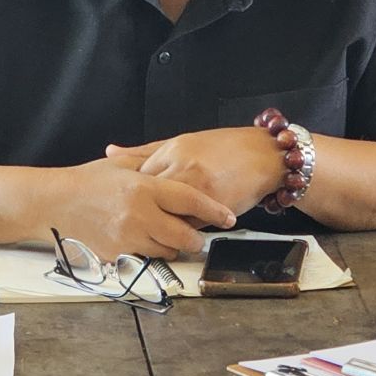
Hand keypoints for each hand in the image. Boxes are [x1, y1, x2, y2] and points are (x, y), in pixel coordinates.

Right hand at [51, 158, 236, 260]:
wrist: (54, 203)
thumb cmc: (87, 182)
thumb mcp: (121, 166)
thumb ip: (153, 165)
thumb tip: (181, 164)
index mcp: (143, 188)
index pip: (190, 201)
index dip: (213, 211)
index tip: (228, 217)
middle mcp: (139, 215)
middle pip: (185, 235)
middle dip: (196, 238)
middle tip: (199, 234)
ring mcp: (128, 238)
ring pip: (167, 251)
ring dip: (173, 246)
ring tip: (169, 235)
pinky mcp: (117, 254)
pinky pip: (145, 258)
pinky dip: (151, 251)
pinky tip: (145, 240)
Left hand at [107, 127, 286, 214]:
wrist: (265, 155)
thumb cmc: (223, 148)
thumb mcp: (180, 142)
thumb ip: (144, 151)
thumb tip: (110, 151)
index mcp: (171, 151)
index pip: (137, 178)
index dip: (128, 194)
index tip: (122, 203)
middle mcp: (183, 169)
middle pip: (148, 200)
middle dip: (139, 213)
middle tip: (132, 222)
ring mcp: (200, 190)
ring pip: (168, 217)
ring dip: (160, 226)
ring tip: (153, 231)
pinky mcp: (215, 209)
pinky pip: (191, 227)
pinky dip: (182, 232)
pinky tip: (177, 233)